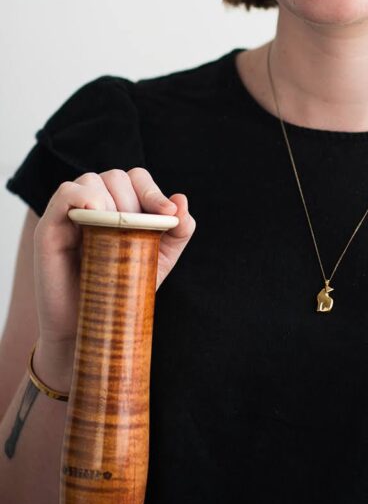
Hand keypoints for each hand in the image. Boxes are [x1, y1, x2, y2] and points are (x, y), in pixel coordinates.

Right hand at [34, 168, 195, 347]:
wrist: (94, 326)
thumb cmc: (123, 290)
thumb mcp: (159, 259)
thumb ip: (178, 231)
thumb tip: (181, 201)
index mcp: (119, 206)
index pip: (136, 178)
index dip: (153, 191)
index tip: (167, 215)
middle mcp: (94, 204)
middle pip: (116, 177)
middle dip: (134, 202)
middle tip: (137, 232)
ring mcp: (70, 214)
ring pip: (91, 180)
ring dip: (111, 202)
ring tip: (116, 232)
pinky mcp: (50, 227)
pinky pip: (65, 193)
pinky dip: (84, 197)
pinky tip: (97, 214)